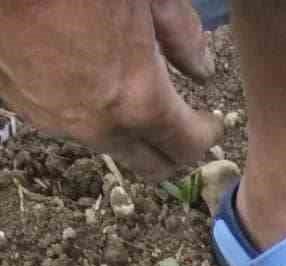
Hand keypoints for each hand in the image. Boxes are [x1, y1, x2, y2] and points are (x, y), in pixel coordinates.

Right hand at [0, 0, 221, 177]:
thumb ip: (182, 34)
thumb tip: (201, 69)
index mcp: (138, 99)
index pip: (187, 146)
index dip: (207, 136)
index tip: (211, 122)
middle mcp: (101, 126)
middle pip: (151, 167)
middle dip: (175, 153)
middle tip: (184, 128)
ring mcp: (61, 123)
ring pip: (111, 146)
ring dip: (131, 133)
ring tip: (137, 97)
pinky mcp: (30, 112)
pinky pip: (73, 126)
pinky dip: (92, 114)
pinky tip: (93, 82)